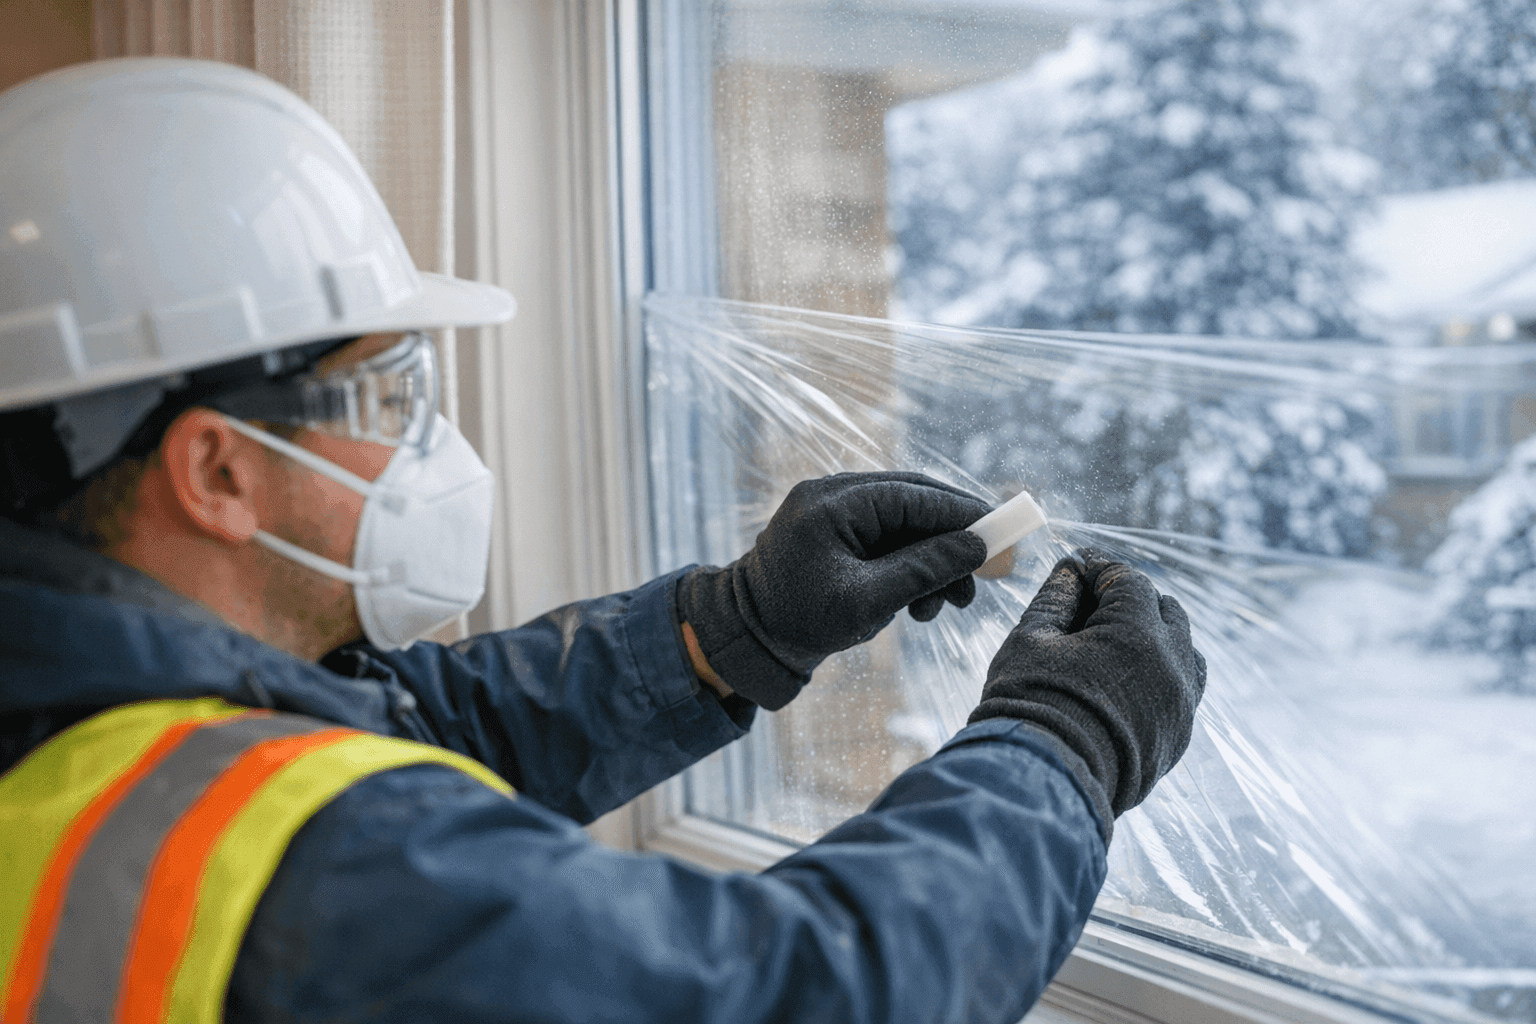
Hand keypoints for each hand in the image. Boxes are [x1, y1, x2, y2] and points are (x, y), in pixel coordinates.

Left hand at [678, 472, 990, 709]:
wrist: (747, 639)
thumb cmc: (799, 622)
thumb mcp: (867, 601)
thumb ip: (923, 569)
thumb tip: (977, 547)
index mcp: (830, 503)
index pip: (912, 495)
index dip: (961, 512)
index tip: (1001, 530)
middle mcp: (831, 495)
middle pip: (913, 503)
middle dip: (950, 541)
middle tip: (980, 576)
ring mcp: (832, 511)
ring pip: (904, 523)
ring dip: (931, 560)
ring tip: (944, 605)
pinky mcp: (836, 531)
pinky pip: (886, 538)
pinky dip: (909, 566)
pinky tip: (918, 603)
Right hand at [969, 552, 1205, 818]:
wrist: (1041, 787)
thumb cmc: (1028, 707)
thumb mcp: (1030, 641)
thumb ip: (1056, 598)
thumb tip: (1070, 570)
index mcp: (1138, 636)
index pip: (1129, 581)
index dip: (1100, 570)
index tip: (1076, 571)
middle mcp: (1173, 668)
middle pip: (1167, 611)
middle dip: (1132, 600)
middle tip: (1090, 607)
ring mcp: (1181, 708)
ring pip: (1185, 652)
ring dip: (1155, 639)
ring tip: (1112, 647)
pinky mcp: (1177, 740)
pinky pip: (1181, 692)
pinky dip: (1159, 677)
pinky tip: (1119, 684)